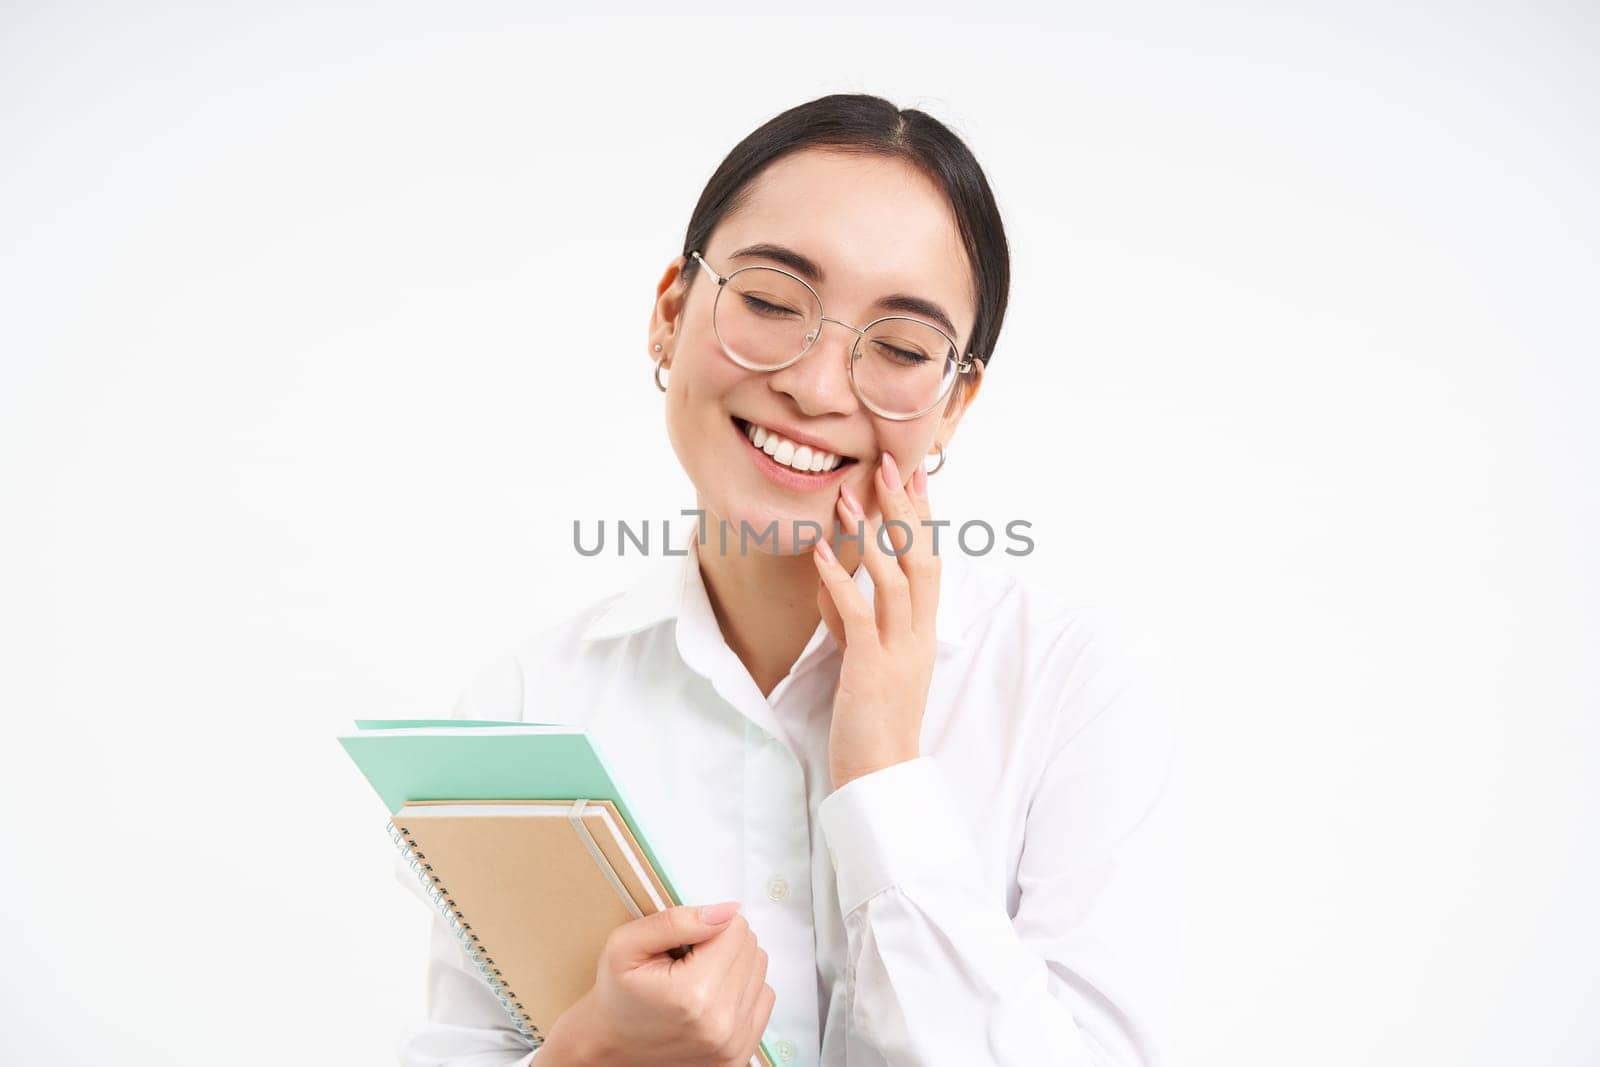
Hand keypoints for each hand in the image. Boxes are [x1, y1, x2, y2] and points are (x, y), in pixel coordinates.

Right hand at [540, 902, 773, 1066]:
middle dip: (721, 944)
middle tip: (686, 962)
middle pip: (751, 948)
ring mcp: (733, 1044)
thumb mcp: (626, 945)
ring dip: (733, 966)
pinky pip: (764, 997)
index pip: (735, 929)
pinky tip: (712, 997)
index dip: (707, 926)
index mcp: (693, 994)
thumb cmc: (617, 994)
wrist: (611, 1047)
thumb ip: (677, 921)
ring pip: (760, 970)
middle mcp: (720, 1024)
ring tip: (696, 979)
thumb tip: (728, 911)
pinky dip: (741, 990)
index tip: (682, 945)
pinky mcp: (740, 1054)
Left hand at [813, 451, 938, 790]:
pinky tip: (822, 553)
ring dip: (872, 536)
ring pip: (896, 581)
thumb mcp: (862, 659)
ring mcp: (899, 652)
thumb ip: (851, 620)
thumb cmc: (871, 720)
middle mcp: (918, 636)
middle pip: (922, 559)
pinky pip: (859, 616)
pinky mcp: (872, 670)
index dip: (924, 516)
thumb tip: (832, 580)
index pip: (930, 561)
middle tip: (890, 464)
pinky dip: (840, 581)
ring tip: (848, 498)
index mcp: (922, 632)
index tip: (914, 474)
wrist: (880, 776)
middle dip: (906, 510)